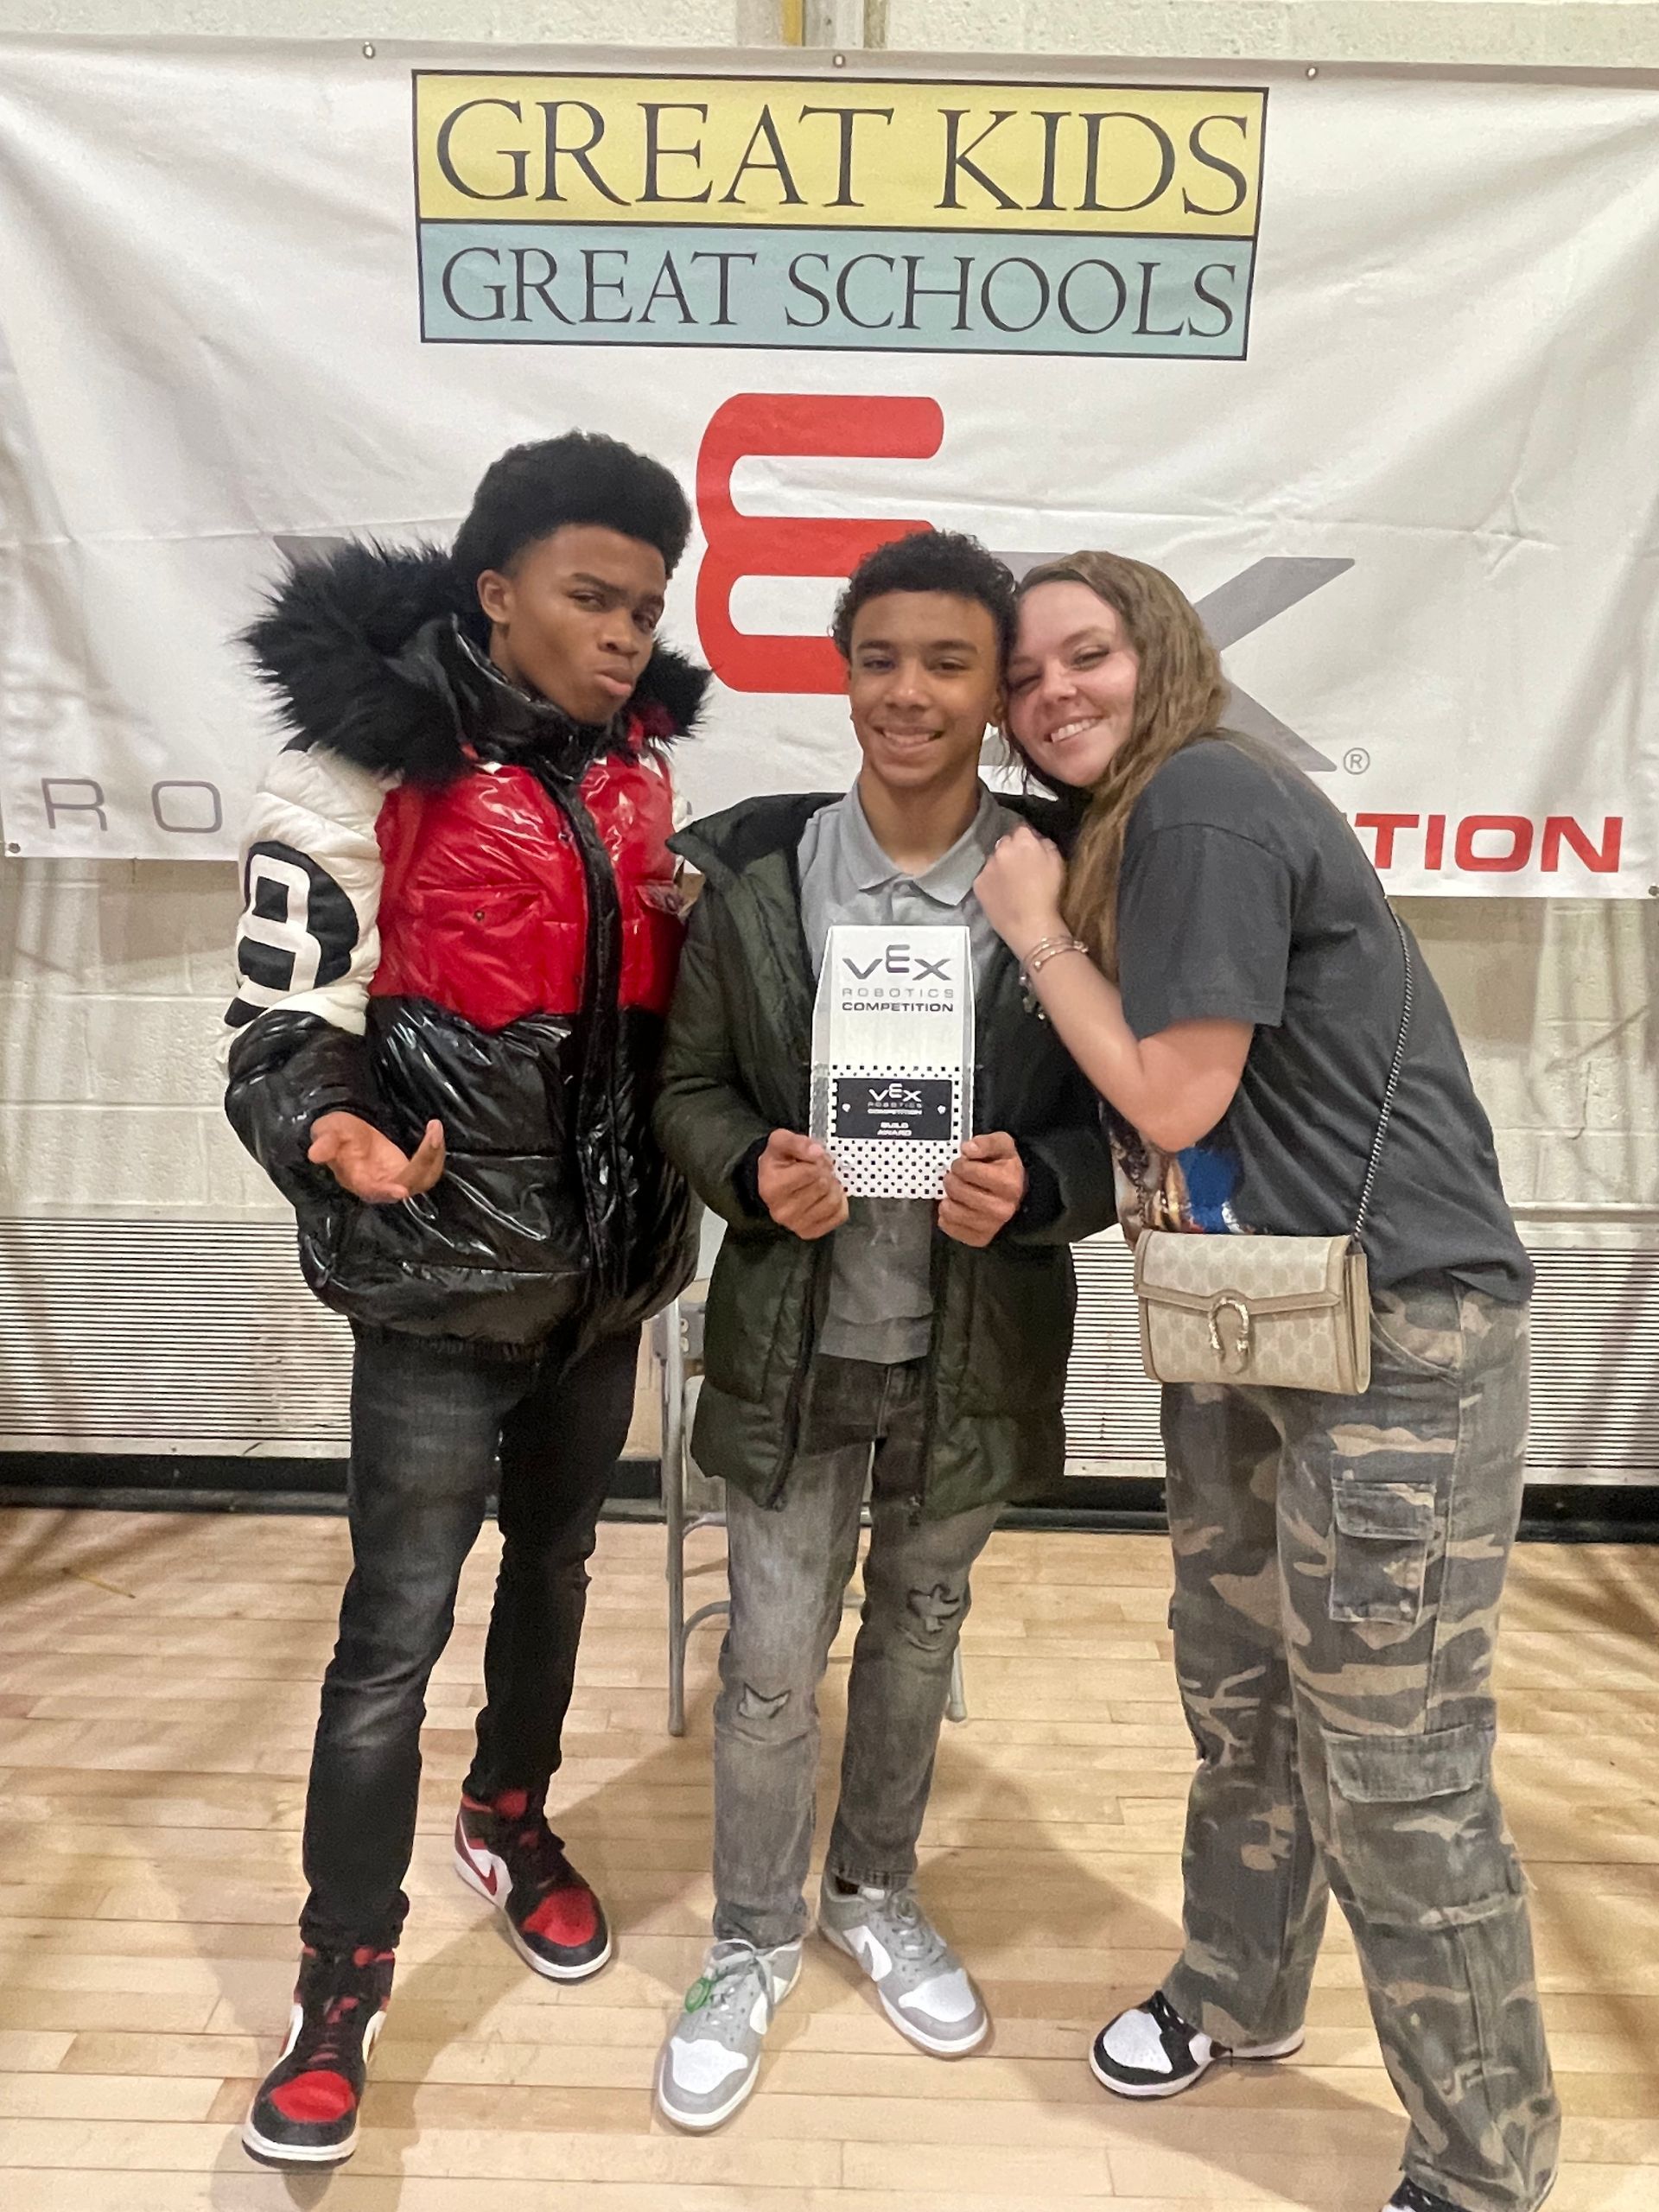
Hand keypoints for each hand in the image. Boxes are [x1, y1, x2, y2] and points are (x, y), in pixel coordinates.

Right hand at [308, 1111, 445, 1203]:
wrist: (348, 1134)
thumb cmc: (336, 1134)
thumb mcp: (328, 1131)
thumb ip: (325, 1142)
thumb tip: (315, 1154)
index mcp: (359, 1180)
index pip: (374, 1191)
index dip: (386, 1192)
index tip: (401, 1190)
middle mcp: (381, 1186)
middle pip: (410, 1183)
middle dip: (425, 1160)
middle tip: (433, 1133)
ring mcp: (397, 1180)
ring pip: (424, 1178)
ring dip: (434, 1155)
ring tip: (435, 1129)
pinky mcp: (408, 1172)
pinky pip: (429, 1170)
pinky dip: (435, 1154)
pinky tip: (435, 1134)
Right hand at [756, 1129, 848, 1239]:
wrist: (772, 1182)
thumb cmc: (778, 1163)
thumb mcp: (780, 1142)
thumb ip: (797, 1142)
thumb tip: (816, 1151)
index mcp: (772, 1187)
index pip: (811, 1172)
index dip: (817, 1160)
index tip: (811, 1159)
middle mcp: (782, 1210)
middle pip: (823, 1186)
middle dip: (825, 1173)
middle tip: (818, 1170)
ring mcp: (796, 1224)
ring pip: (833, 1202)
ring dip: (833, 1187)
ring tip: (823, 1182)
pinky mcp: (811, 1231)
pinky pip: (839, 1215)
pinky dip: (839, 1202)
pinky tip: (827, 1195)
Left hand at [939, 1131, 1026, 1247]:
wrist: (1018, 1194)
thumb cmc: (1007, 1170)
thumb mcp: (1003, 1146)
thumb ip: (986, 1143)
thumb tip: (968, 1149)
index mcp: (1008, 1185)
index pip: (968, 1171)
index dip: (961, 1164)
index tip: (964, 1164)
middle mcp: (1001, 1209)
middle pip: (957, 1191)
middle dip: (952, 1180)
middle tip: (957, 1177)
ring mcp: (990, 1226)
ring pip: (949, 1210)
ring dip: (947, 1198)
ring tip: (956, 1193)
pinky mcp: (978, 1238)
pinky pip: (947, 1226)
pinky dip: (947, 1215)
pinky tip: (957, 1206)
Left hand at [973, 826, 1068, 960]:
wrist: (1031, 926)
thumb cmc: (1050, 895)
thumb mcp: (1058, 863)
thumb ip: (1046, 843)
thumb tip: (1036, 837)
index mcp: (1022, 842)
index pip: (1021, 828)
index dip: (1026, 838)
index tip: (1031, 848)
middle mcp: (1001, 850)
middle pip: (1005, 843)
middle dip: (1012, 850)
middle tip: (1021, 866)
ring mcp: (987, 867)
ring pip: (993, 860)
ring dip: (1000, 865)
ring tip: (1010, 883)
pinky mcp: (978, 884)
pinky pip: (984, 877)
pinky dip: (991, 881)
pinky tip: (1001, 893)